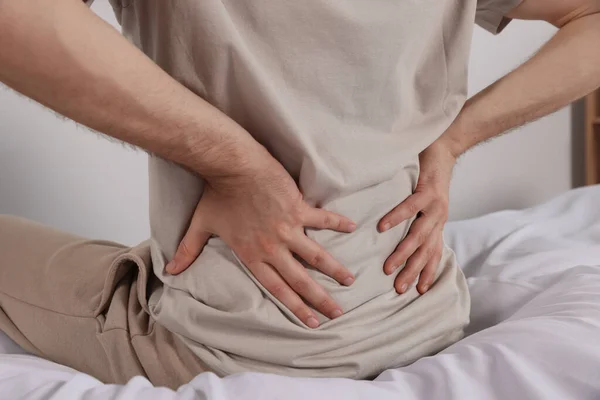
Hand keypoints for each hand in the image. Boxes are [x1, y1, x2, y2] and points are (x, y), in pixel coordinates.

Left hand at [165, 152, 356, 327]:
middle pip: (300, 279)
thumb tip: (170, 271)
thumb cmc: (216, 194)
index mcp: (253, 255)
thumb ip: (188, 251)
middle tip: (337, 313)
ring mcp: (288, 228)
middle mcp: (273, 247)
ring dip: (334, 269)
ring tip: (350, 281)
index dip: (295, 306)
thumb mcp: (200, 226)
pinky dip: (337, 223)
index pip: (278, 289)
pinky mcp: (298, 208)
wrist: (232, 166)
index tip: (310, 321)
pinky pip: (322, 219)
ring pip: (316, 255)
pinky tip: (353, 227)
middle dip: (320, 299)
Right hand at [378, 138, 456, 294]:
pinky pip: (410, 207)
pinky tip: (383, 228)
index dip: (426, 273)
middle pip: (426, 251)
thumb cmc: (428, 175)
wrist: (445, 148)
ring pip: (420, 235)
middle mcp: (438, 218)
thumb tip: (395, 236)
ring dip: (404, 253)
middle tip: (398, 289)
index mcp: (436, 223)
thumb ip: (415, 219)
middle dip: (412, 272)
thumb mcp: (424, 202)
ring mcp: (435, 206)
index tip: (416, 292)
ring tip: (389, 267)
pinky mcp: (428, 190)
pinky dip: (396, 218)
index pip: (433, 254)